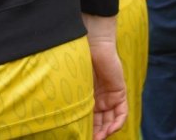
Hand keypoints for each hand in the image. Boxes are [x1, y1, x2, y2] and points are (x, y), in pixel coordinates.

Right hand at [82, 14, 126, 139]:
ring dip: (105, 132)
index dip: (86, 130)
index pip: (89, 119)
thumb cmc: (76, 61)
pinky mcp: (119, 92)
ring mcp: (109, 96)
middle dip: (95, 134)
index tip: (79, 137)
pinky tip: (110, 131)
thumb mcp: (72, 85)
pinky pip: (121, 113)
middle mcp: (99, 99)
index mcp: (87, 98)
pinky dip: (117, 123)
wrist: (92, 44)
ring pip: (110, 120)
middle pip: (100, 123)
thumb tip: (55, 119)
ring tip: (98, 138)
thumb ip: (70, 99)